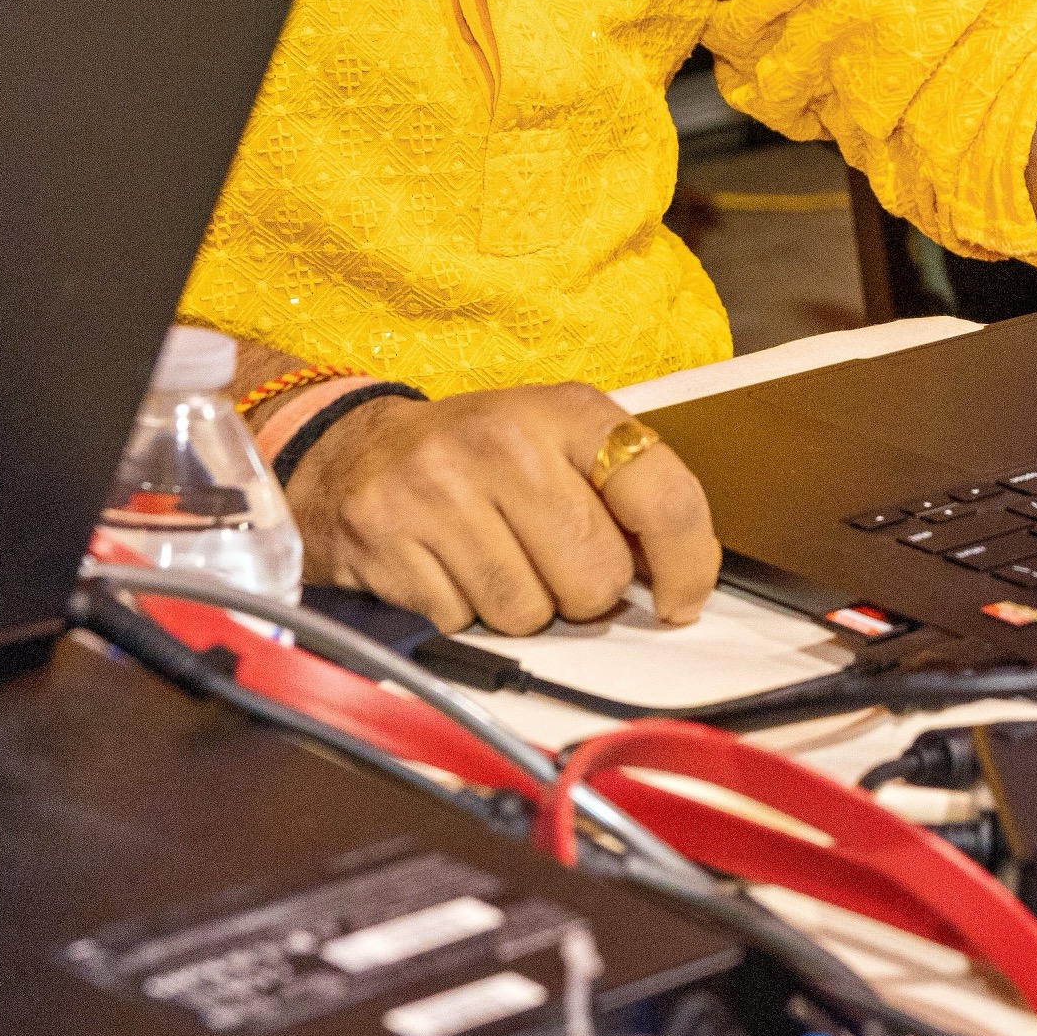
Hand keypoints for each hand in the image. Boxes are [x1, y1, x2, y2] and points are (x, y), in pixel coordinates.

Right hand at [279, 380, 716, 635]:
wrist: (349, 452)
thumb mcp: (558, 446)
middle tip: (547, 563)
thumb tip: (681, 582)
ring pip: (528, 614)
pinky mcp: (385, 538)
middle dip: (581, 593)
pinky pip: (461, 624)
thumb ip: (625, 498)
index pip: (661, 494)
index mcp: (567, 411)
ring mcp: (438, 490)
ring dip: (519, 610)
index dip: (687, 563)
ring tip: (490, 563)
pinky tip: (443, 573)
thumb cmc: (478, 459)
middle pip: (595, 578)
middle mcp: (503, 442)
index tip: (680, 600)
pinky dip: (460, 616)